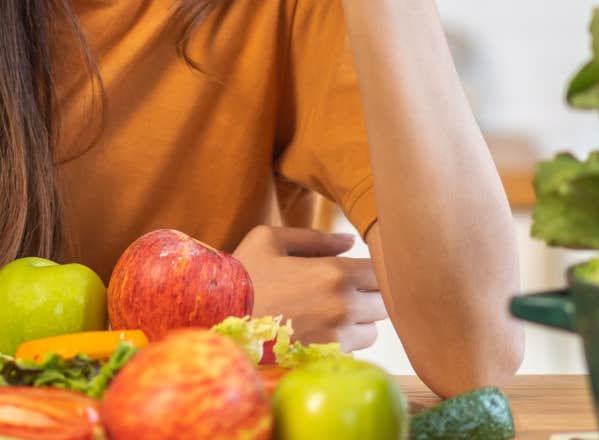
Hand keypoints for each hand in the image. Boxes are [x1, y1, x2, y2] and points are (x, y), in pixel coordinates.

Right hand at [232, 226, 387, 351]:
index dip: (369, 270)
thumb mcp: (270, 240)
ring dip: (359, 322)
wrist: (215, 321)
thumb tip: (350, 240)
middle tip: (343, 292)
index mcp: (334, 272)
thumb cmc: (241, 276)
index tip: (353, 272)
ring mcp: (336, 338)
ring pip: (372, 331)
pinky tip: (318, 333)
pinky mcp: (325, 361)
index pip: (380, 271)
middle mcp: (343, 307)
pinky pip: (352, 352)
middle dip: (368, 296)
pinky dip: (343, 344)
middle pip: (383, 303)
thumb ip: (316, 237)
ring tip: (330, 314)